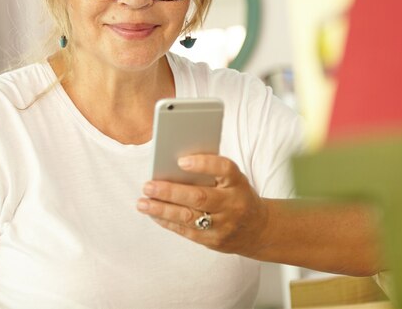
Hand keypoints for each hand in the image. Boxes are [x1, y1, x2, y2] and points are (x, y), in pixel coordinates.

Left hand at [137, 154, 268, 256]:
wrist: (259, 229)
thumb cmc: (237, 195)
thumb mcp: (233, 180)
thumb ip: (210, 171)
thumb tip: (173, 163)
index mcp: (238, 183)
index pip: (224, 169)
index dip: (203, 164)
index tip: (181, 160)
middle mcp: (233, 204)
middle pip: (200, 197)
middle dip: (170, 192)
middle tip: (148, 186)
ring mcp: (223, 225)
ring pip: (188, 217)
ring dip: (161, 210)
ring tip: (142, 203)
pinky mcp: (213, 241)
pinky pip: (185, 231)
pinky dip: (166, 221)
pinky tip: (152, 213)